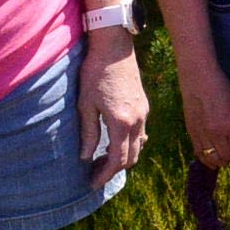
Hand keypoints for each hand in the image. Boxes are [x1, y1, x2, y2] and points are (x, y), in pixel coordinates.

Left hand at [79, 29, 149, 187]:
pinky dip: (130, 144)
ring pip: (138, 146)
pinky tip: (116, 142)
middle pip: (131, 157)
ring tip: (103, 160)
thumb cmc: (95, 73)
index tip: (92, 183)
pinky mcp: (144, 105)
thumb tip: (86, 156)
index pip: (117, 160)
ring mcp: (144, 112)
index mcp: (121, 122)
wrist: (114, 47)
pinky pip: (141, 133)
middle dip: (114, 170)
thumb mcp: (86, 104)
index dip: (105, 175)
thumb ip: (88, 133)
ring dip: (123, 157)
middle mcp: (137, 120)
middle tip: (95, 174)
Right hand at [177, 53, 229, 169]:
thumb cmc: (221, 87)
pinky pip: (199, 154)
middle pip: (228, 158)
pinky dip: (207, 157)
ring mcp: (201, 134)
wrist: (197, 77)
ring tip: (224, 150)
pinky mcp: (190, 133)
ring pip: (213, 160)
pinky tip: (212, 153)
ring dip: (221, 158)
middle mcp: (215, 133)